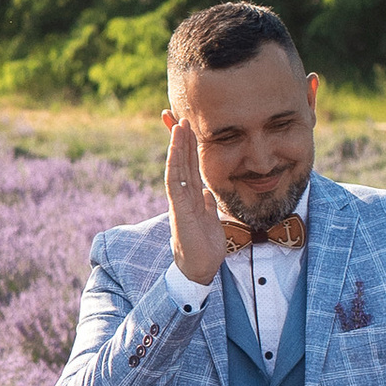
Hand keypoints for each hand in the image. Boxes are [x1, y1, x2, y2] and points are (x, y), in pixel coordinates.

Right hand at [162, 112, 228, 287]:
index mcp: (192, 197)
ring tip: (179, 125)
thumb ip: (207, 205)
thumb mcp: (211, 221)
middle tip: (179, 116)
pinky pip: (174, 182)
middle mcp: (183, 195)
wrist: (199, 269)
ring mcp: (179, 201)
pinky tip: (175, 149)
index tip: (186, 127)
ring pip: (177, 168)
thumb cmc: (204, 248)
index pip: (189, 167)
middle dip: (180, 139)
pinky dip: (174, 164)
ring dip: (178, 146)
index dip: (187, 147)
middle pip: (181, 162)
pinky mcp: (179, 209)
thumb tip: (207, 192)